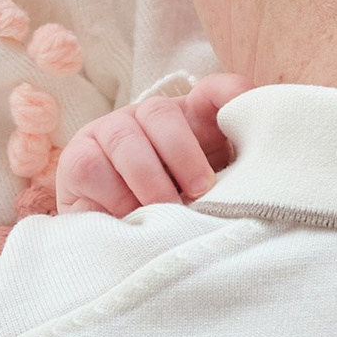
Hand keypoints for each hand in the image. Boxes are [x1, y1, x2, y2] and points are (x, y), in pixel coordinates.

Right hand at [53, 72, 243, 217]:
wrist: (117, 244)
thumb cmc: (175, 215)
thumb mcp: (209, 198)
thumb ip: (231, 182)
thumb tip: (257, 183)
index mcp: (191, 121)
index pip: (214, 92)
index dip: (231, 95)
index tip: (243, 116)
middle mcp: (149, 118)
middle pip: (163, 113)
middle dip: (184, 154)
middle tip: (199, 192)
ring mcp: (110, 133)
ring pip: (126, 138)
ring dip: (149, 180)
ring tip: (165, 211)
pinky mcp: (78, 158)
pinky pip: (93, 165)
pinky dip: (116, 195)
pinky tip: (130, 217)